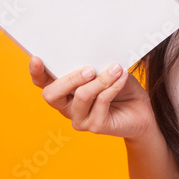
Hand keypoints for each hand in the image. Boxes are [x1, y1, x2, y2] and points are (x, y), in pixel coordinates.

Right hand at [28, 56, 153, 139]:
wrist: (142, 110)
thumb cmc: (121, 86)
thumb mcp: (106, 69)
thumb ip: (94, 64)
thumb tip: (91, 52)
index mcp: (65, 91)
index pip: (42, 83)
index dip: (36, 72)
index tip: (37, 59)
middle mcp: (67, 107)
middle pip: (52, 94)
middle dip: (70, 78)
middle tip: (90, 69)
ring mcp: (80, 119)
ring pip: (81, 96)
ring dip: (100, 80)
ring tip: (115, 69)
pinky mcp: (96, 126)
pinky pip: (101, 102)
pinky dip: (112, 86)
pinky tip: (122, 77)